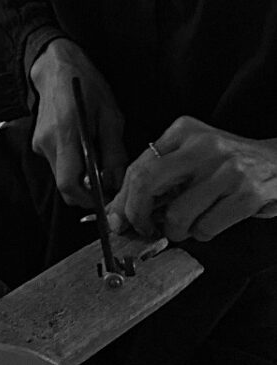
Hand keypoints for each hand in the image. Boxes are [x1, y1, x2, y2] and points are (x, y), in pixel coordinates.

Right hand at [29, 38, 126, 206]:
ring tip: (98, 157)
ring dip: (81, 176)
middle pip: (65, 185)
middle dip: (88, 189)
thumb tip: (118, 183)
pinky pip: (58, 164)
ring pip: (62, 176)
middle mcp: (47, 143)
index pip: (69, 184)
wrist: (56, 67)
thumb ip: (114, 152)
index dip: (88, 198)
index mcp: (66, 134)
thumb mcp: (111, 116)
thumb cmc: (87, 86)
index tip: (107, 197)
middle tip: (108, 179)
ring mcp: (39, 144)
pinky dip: (73, 165)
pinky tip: (85, 148)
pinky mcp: (38, 143)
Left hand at [106, 115, 276, 241]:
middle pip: (147, 182)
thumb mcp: (193, 154)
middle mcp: (203, 146)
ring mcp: (227, 169)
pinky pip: (206, 228)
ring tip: (186, 225)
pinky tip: (210, 222)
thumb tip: (123, 210)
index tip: (117, 218)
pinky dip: (202, 234)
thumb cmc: (230, 163)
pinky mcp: (247, 193)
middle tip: (143, 228)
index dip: (122, 198)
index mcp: (184, 131)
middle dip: (137, 214)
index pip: (138, 165)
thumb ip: (161, 174)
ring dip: (176, 231)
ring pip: (177, 214)